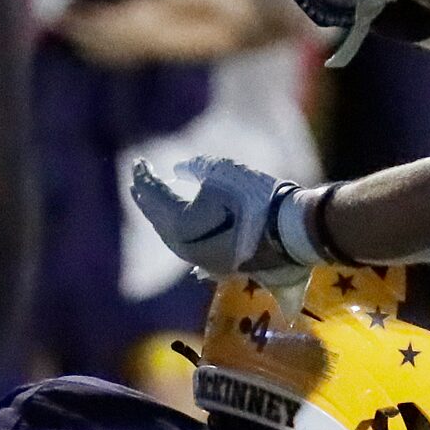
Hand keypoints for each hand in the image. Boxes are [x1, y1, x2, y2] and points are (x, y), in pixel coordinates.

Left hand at [129, 156, 310, 284]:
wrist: (292, 229)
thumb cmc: (257, 196)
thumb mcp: (223, 171)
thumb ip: (195, 169)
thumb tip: (177, 172)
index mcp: (182, 225)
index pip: (157, 198)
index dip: (147, 179)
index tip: (138, 164)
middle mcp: (186, 248)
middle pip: (160, 222)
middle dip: (148, 201)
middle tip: (138, 182)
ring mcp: (202, 260)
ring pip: (174, 239)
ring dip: (162, 219)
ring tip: (153, 202)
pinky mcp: (220, 265)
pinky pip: (190, 249)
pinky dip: (180, 235)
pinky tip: (176, 230)